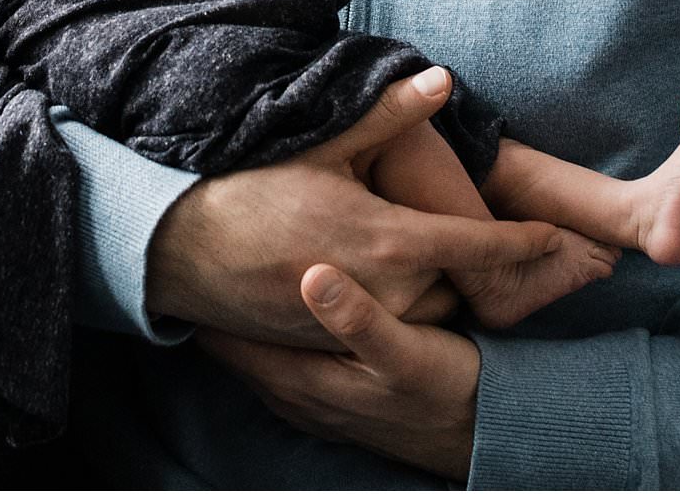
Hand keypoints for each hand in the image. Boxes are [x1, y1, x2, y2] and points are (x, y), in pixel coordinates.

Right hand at [145, 67, 561, 348]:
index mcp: (389, 240)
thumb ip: (391, 114)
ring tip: (415, 250)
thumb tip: (443, 78)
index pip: (478, 244)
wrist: (183, 249)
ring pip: (425, 309)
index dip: (523, 241)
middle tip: (477, 234)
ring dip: (431, 284)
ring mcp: (357, 322)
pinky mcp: (331, 342)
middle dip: (468, 262)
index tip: (555, 237)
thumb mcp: (324, 144)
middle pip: (458, 284)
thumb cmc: (252, 189)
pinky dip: (395, 304)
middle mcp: (383, 290)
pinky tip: (375, 273)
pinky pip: (386, 326)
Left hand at [196, 264, 479, 479]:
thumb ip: (360, 318)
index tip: (198, 248)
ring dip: (240, 315)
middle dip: (217, 302)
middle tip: (205, 246)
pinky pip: (278, 356)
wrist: (481, 433)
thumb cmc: (447, 389)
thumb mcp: (409, 353)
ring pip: (253, 350)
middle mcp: (293, 394)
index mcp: (301, 381)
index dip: (209, 295)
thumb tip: (312, 274)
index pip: (223, 338)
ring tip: (231, 264)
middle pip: (230, 343)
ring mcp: (308, 398)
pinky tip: (278, 299)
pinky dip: (267, 329)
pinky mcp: (328, 394)